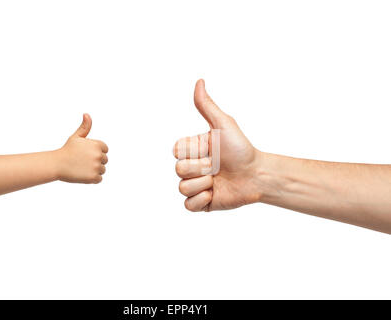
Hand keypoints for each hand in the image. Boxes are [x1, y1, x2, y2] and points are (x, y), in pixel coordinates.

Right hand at [56, 114, 107, 183]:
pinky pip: (99, 179)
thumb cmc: (66, 150)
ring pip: (102, 170)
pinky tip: (82, 174)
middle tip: (82, 161)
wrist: (56, 164)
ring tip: (81, 167)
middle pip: (104, 160)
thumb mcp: (76, 137)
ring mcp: (96, 166)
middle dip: (95, 161)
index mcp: (97, 145)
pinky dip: (92, 179)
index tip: (85, 153)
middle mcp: (98, 155)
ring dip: (94, 170)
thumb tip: (87, 114)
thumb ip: (85, 127)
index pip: (104, 149)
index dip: (95, 152)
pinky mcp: (93, 177)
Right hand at [173, 79, 262, 210]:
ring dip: (203, 184)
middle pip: (179, 170)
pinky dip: (202, 200)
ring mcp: (195, 185)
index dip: (193, 152)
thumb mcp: (223, 125)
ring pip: (183, 188)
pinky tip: (215, 193)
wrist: (257, 175)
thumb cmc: (242, 149)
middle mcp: (191, 167)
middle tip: (217, 166)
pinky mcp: (201, 203)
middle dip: (201, 168)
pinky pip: (188, 205)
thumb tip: (199, 81)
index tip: (210, 150)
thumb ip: (207, 106)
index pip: (176, 152)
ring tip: (218, 180)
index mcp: (192, 150)